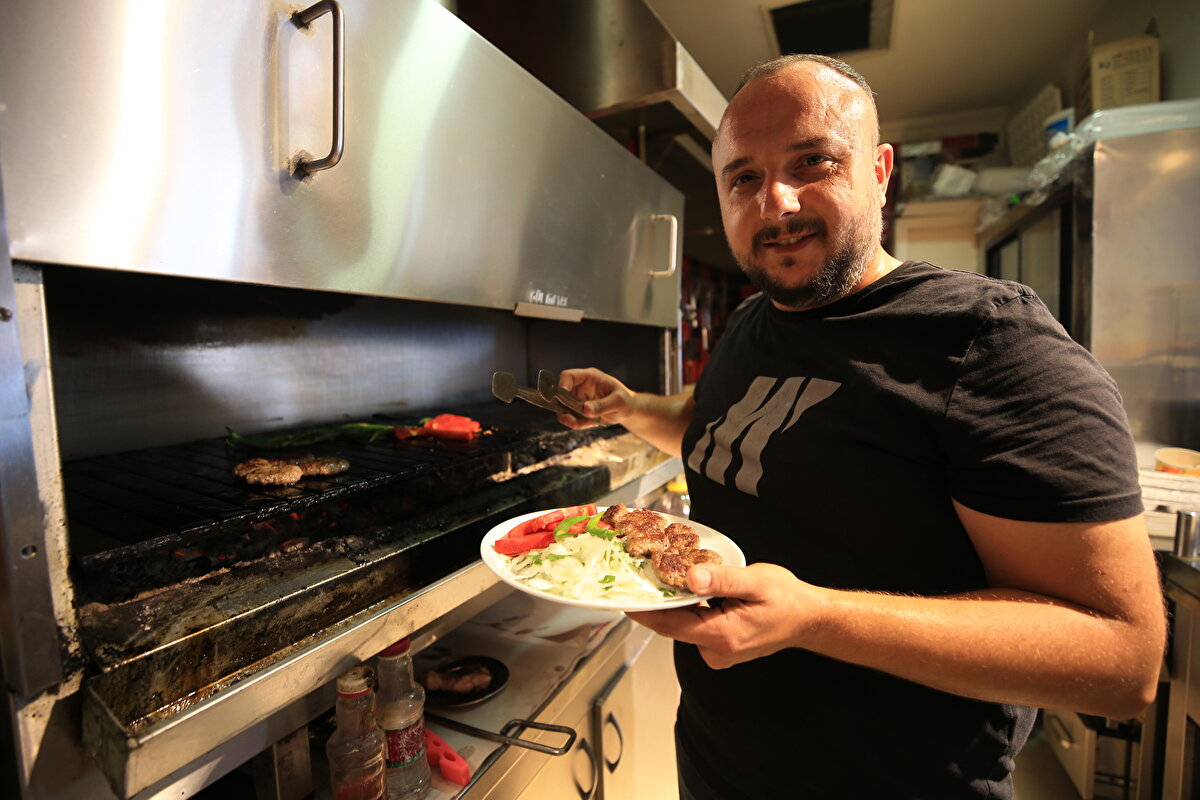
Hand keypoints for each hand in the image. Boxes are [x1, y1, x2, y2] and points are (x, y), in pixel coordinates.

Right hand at [556, 368, 636, 428]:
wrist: (628, 411)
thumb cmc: (626, 401)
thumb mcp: (618, 402)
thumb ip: (603, 405)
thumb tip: (586, 409)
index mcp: (590, 377)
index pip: (569, 376)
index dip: (562, 385)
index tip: (563, 398)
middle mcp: (582, 386)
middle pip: (562, 394)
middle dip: (564, 408)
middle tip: (571, 420)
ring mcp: (579, 398)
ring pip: (563, 408)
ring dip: (569, 418)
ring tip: (582, 424)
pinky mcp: (579, 410)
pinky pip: (571, 417)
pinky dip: (577, 423)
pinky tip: (590, 424)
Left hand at [626, 563, 823, 668]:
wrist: (809, 619)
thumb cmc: (788, 600)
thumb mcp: (756, 581)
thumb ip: (722, 580)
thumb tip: (691, 577)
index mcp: (722, 636)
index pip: (671, 624)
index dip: (645, 611)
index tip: (624, 597)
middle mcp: (716, 650)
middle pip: (673, 625)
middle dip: (656, 603)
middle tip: (638, 576)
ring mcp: (718, 652)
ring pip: (683, 625)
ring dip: (672, 605)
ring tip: (657, 578)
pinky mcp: (720, 646)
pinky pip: (694, 627)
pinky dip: (687, 610)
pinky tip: (684, 590)